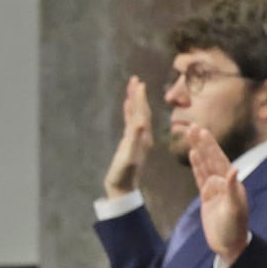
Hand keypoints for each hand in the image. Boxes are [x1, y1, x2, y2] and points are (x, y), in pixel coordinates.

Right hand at [103, 75, 153, 196]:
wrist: (122, 188)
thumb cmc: (124, 173)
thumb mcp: (129, 156)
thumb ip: (134, 139)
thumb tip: (140, 122)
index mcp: (144, 137)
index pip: (143, 113)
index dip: (140, 99)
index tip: (139, 84)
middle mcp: (143, 136)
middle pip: (141, 111)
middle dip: (138, 95)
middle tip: (135, 79)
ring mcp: (137, 139)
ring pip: (136, 115)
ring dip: (134, 101)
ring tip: (132, 86)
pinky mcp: (130, 142)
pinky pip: (130, 122)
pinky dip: (129, 111)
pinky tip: (127, 104)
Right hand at [188, 125, 250, 260]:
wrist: (229, 245)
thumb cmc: (234, 228)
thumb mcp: (234, 209)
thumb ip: (232, 189)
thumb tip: (234, 169)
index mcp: (232, 183)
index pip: (219, 160)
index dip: (210, 146)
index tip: (203, 131)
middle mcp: (224, 182)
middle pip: (211, 158)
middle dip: (202, 143)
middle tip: (192, 126)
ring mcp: (215, 188)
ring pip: (204, 165)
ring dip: (198, 151)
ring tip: (191, 136)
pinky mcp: (207, 196)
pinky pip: (200, 177)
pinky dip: (196, 166)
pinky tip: (193, 155)